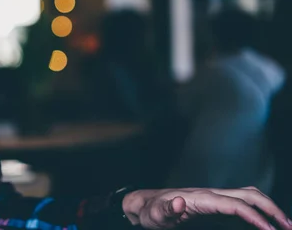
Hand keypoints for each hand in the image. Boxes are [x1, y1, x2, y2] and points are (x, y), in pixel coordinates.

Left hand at [122, 187, 291, 229]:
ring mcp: (213, 197)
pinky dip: (258, 209)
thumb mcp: (155, 214)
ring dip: (269, 206)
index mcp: (200, 197)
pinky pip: (241, 202)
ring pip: (248, 195)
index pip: (234, 204)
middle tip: (289, 227)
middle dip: (271, 209)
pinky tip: (266, 222)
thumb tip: (179, 201)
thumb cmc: (150, 211)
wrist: (143, 205)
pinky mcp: (213, 203)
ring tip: (285, 225)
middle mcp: (210, 194)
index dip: (253, 216)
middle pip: (248, 195)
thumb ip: (167, 209)